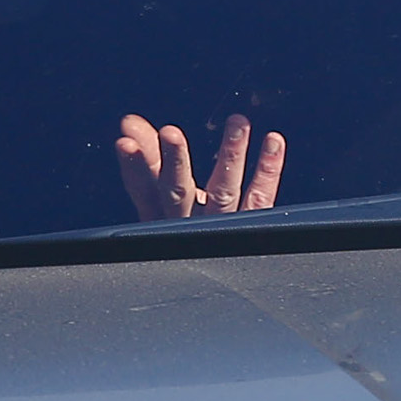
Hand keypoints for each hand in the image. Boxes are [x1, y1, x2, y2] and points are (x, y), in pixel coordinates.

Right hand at [117, 112, 285, 218]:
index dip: (134, 167)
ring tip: (237, 123)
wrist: (219, 277)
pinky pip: (261, 198)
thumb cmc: (185, 229)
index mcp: (161, 218)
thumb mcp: (160, 202)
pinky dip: (268, 170)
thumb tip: (131, 124)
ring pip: (224, 193)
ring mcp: (222, 227)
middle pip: (179, 193)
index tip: (126, 141)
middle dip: (174, 162)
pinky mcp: (252, 227)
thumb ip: (149, 164)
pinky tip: (274, 142)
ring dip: (230, 156)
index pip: (144, 190)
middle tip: (170, 132)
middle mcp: (188, 224)